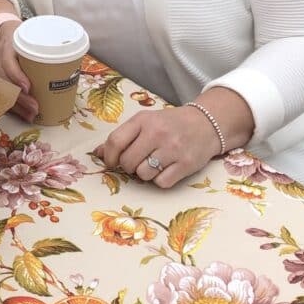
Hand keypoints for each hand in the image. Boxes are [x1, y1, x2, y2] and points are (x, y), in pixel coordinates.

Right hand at [0, 19, 38, 121]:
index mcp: (7, 48)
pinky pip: (3, 96)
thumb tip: (68, 57)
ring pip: (4, 93)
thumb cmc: (18, 34)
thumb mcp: (28, 34)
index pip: (9, 64)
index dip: (17, 77)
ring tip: (32, 116)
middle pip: (6, 83)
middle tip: (36, 107)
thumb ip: (42, 45)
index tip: (28, 87)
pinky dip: (14, 107)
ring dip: (18, 106)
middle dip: (21, 98)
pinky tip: (24, 115)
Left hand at [93, 106, 218, 188]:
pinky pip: (161, 182)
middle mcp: (157, 133)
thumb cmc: (169, 124)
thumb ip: (122, 137)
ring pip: (143, 175)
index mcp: (143, 120)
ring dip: (145, 174)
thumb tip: (97, 154)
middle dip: (128, 167)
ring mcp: (173, 148)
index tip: (112, 163)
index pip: (115, 141)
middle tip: (137, 162)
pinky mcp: (186, 164)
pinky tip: (166, 169)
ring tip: (154, 164)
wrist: (206, 123)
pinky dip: (160, 180)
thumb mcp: (145, 122)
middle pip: (128, 162)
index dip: (109, 157)